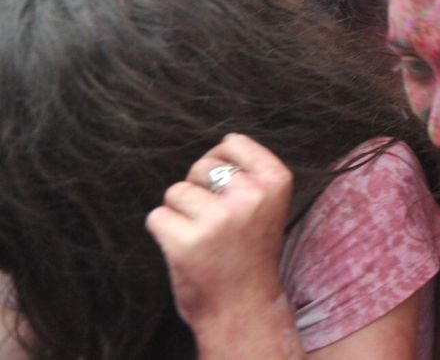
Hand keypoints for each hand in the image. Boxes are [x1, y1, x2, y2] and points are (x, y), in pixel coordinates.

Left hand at [145, 134, 292, 330]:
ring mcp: (219, 219)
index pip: (233, 141)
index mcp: (276, 181)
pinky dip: (163, 232)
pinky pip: (156, 217)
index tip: (224, 188)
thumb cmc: (249, 250)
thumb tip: (220, 140)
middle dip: (197, 189)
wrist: (243, 305)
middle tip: (214, 221)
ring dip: (179, 213)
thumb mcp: (265, 205)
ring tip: (200, 236)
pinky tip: (183, 249)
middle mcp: (251, 196)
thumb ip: (248, 174)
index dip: (219, 160)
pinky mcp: (186, 241)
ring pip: (175, 191)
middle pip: (201, 166)